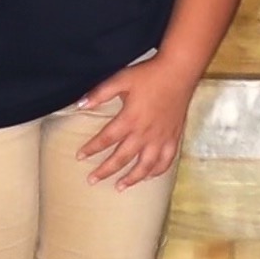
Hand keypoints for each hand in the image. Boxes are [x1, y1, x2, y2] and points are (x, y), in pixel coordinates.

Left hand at [75, 55, 197, 188]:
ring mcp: (160, 138)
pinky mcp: (173, 138)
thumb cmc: (149, 75)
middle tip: (91, 180)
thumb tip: (80, 104)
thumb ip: (101, 93)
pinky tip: (149, 176)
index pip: (106, 139)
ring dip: (131, 178)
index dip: (91, 148)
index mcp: (130, 119)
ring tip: (119, 187)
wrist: (179, 71)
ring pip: (145, 165)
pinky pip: (166, 160)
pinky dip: (157, 171)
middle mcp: (144, 133)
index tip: (80, 156)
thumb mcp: (121, 79)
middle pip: (122, 158)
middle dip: (105, 171)